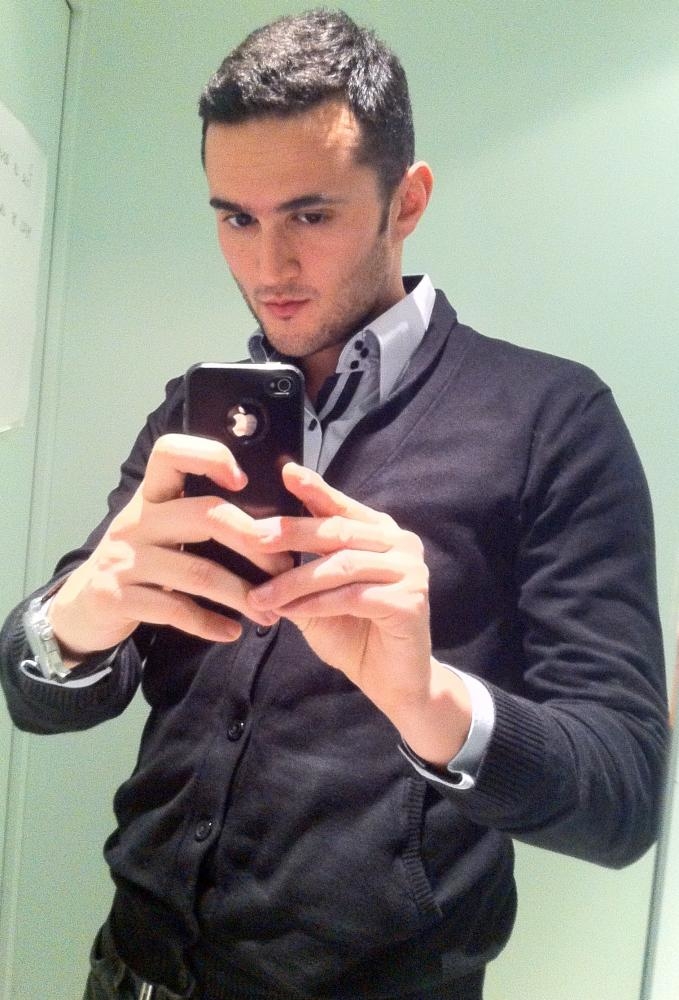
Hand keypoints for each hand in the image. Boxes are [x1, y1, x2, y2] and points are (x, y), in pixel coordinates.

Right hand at [48, 434, 286, 663]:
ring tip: (270, 613)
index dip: (210, 456)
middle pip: (205, 516)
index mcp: (151, 496)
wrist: (84, 605)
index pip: (171, 452)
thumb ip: (198, 517)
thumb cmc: (140, 561)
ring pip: (198, 572)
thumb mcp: (159, 529)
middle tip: (284, 566)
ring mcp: (125, 560)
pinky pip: (176, 610)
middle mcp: (137, 521)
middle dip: (253, 541)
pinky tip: (232, 631)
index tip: (242, 479)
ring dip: (242, 595)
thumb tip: (270, 520)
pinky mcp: (118, 598)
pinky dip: (210, 623)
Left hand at [247, 464, 471, 765]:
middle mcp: (401, 544)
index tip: (286, 472)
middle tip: (255, 538)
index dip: (315, 489)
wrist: (393, 682)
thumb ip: (299, 568)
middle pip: (339, 531)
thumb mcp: (318, 596)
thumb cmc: (355, 633)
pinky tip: (290, 613)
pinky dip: (317, 604)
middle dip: (293, 534)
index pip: (342, 507)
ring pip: (341, 566)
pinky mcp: (411, 600)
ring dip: (295, 581)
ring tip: (260, 596)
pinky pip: (353, 596)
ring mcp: (410, 570)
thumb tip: (257, 541)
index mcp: (380, 533)